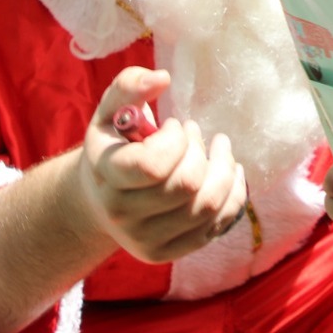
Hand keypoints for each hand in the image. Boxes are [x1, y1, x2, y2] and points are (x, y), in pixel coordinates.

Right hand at [80, 66, 247, 263]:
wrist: (98, 199)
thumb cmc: (114, 145)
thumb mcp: (111, 110)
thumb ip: (130, 85)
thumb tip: (162, 78)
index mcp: (105, 177)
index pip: (154, 166)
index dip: (176, 140)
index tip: (173, 126)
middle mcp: (121, 215)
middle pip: (187, 185)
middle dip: (201, 149)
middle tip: (195, 133)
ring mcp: (144, 240)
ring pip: (207, 206)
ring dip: (224, 169)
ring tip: (219, 149)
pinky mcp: (167, 253)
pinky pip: (217, 225)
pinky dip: (234, 194)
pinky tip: (230, 172)